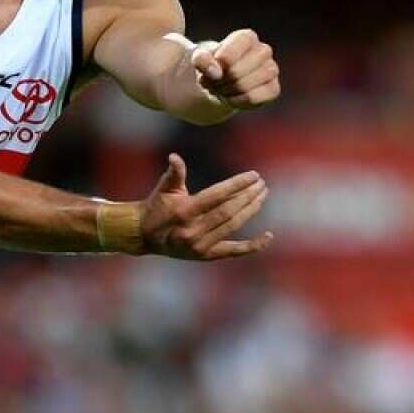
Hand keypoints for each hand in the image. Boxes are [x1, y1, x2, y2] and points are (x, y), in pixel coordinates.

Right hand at [140, 154, 272, 260]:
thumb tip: (174, 157)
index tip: (254, 175)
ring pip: (233, 226)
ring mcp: (201, 246)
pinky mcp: (206, 256)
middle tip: (262, 183)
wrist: (145, 235)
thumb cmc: (157, 206)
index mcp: (183, 212)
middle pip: (229, 211)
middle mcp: (192, 231)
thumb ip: (174, 173)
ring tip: (263, 194)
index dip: (237, 185)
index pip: (217, 196)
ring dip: (251, 210)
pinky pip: (233, 251)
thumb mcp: (164, 188)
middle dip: (248, 196)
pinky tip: (268, 236)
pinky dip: (253, 246)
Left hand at [192, 29, 280, 108]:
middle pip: (236, 72)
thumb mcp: (200, 58)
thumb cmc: (213, 65)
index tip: (212, 67)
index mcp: (247, 37)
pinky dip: (238, 101)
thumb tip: (216, 72)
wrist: (222, 82)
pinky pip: (254, 99)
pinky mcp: (273, 88)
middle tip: (213, 82)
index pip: (231, 52)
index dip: (219, 63)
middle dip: (220, 81)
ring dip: (227, 92)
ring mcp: (271, 70)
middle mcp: (263, 50)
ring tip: (222, 89)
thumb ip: (202, 59)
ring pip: (245, 86)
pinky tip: (233, 97)